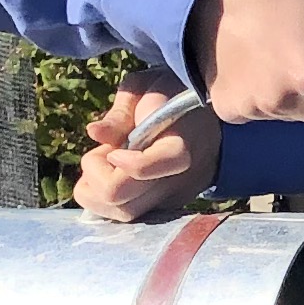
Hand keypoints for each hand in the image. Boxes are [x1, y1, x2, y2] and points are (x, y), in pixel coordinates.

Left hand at [74, 70, 215, 220]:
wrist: (209, 115)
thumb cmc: (172, 94)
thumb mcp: (144, 89)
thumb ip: (119, 114)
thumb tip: (94, 133)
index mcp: (180, 144)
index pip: (144, 169)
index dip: (117, 160)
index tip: (113, 146)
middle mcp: (177, 180)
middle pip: (122, 200)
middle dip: (96, 176)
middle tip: (103, 153)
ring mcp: (171, 198)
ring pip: (120, 214)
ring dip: (96, 192)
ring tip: (104, 166)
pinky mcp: (163, 207)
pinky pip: (127, 214)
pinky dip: (106, 200)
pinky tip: (110, 176)